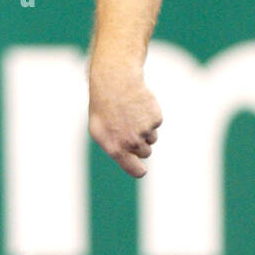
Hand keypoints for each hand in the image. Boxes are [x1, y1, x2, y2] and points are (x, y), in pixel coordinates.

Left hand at [89, 63, 161, 177]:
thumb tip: (129, 160)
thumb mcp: (98, 131)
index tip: (140, 167)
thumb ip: (114, 148)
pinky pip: (156, 125)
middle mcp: (132, 143)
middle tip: (127, 127)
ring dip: (144, 130)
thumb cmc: (103, 108)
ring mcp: (145, 131)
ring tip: (130, 115)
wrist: (115, 83)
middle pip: (145, 153)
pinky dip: (149, 117)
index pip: (137, 171)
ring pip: (152, 139)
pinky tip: (138, 107)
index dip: (139, 169)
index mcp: (116, 149)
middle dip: (139, 144)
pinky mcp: (156, 119)